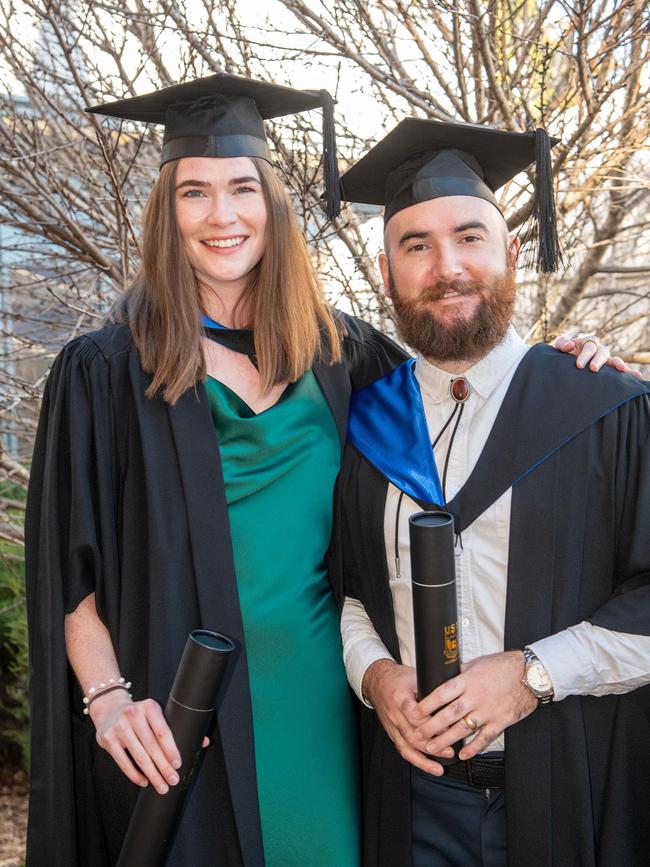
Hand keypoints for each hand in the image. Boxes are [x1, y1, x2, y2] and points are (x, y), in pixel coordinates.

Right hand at [91, 690, 208, 791]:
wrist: (109, 708)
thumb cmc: (140, 714)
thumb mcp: (156, 713)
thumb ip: (177, 726)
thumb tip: (204, 742)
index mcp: (150, 707)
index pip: (163, 731)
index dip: (171, 749)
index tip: (178, 764)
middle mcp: (133, 715)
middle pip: (152, 747)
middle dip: (164, 767)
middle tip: (173, 780)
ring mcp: (119, 727)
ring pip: (139, 756)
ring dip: (152, 774)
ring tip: (162, 786)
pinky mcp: (108, 740)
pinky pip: (123, 762)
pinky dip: (135, 775)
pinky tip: (144, 782)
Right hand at [362, 659, 452, 774]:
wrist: (376, 682)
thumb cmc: (397, 678)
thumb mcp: (414, 677)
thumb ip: (430, 688)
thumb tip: (452, 696)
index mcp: (400, 699)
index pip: (415, 715)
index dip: (431, 723)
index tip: (448, 727)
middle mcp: (394, 715)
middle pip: (412, 735)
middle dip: (431, 746)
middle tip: (449, 750)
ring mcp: (392, 726)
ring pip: (406, 747)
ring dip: (424, 760)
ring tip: (439, 768)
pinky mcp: (392, 733)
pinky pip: (403, 750)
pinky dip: (416, 761)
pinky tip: (429, 768)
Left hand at [415, 651, 537, 760]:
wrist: (530, 674)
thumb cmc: (503, 666)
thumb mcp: (477, 663)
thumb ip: (460, 674)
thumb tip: (444, 678)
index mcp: (468, 681)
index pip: (442, 693)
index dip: (427, 704)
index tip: (415, 712)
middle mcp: (476, 697)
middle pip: (449, 714)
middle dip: (431, 726)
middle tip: (418, 735)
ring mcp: (488, 711)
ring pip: (463, 728)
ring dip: (446, 740)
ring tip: (432, 748)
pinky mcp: (501, 721)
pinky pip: (484, 738)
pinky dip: (473, 747)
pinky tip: (463, 754)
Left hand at [555, 334, 641, 375]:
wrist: (565, 362)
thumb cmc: (564, 352)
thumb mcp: (560, 347)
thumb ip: (563, 344)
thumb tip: (571, 345)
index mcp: (588, 342)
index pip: (589, 347)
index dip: (585, 355)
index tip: (579, 365)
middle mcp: (599, 349)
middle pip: (602, 352)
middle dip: (598, 360)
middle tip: (593, 369)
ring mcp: (605, 359)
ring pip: (614, 359)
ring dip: (618, 364)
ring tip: (621, 369)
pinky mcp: (608, 369)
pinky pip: (620, 370)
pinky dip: (629, 373)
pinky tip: (637, 377)